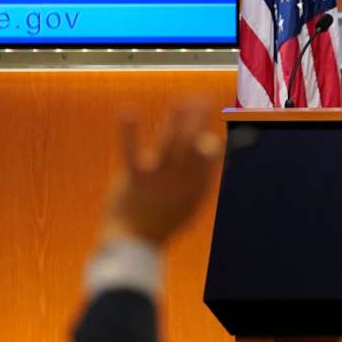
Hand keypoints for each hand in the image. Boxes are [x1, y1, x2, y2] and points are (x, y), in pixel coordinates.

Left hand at [103, 101, 222, 245]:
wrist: (135, 243)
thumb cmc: (162, 222)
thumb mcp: (189, 202)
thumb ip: (200, 175)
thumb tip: (210, 147)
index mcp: (195, 185)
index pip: (209, 156)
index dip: (211, 139)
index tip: (209, 124)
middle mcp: (180, 178)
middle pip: (193, 141)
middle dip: (199, 117)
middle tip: (204, 97)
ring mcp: (158, 177)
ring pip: (170, 142)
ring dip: (178, 118)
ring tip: (183, 100)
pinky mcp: (134, 177)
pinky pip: (131, 150)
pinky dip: (130, 131)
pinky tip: (129, 111)